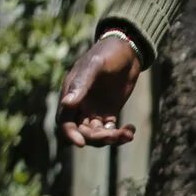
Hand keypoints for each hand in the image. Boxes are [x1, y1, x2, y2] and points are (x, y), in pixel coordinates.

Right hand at [57, 31, 142, 146]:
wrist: (126, 51)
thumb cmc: (106, 54)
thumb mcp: (94, 66)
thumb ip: (81, 84)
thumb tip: (66, 104)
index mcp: (70, 96)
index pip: (65, 122)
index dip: (70, 135)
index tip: (82, 144)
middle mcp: (79, 107)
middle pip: (82, 133)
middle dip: (97, 138)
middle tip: (116, 135)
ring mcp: (93, 111)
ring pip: (97, 135)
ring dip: (111, 139)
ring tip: (128, 134)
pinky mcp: (108, 113)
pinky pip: (110, 131)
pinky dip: (120, 134)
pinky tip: (130, 129)